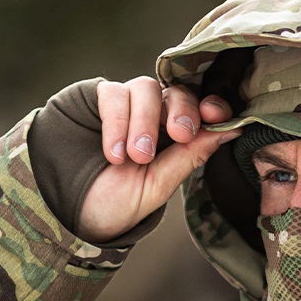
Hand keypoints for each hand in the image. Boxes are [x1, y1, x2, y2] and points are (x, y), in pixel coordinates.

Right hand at [78, 77, 236, 242]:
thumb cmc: (115, 204)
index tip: (214, 115)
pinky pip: (112, 94)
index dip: (212, 105)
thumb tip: (233, 129)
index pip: (200, 108)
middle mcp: (152, 114)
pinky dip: (116, 121)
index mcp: (174, 135)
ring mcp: (124, 105)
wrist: (66, 213)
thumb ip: (189, 157)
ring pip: (145, 88)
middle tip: (179, 135)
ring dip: (144, 121)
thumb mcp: (156, 187)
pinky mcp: (94, 99)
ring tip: (135, 157)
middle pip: (176, 91)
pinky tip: (114, 152)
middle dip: (182, 110)